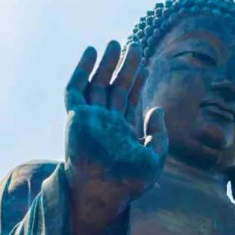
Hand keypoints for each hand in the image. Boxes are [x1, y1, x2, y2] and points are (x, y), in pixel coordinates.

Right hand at [63, 41, 167, 213]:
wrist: (103, 191)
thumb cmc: (129, 183)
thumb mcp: (155, 159)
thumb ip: (159, 135)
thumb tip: (158, 109)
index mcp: (121, 132)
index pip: (129, 100)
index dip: (137, 82)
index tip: (146, 66)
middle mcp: (105, 123)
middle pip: (115, 87)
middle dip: (125, 67)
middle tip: (135, 45)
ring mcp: (89, 119)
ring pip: (97, 84)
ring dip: (106, 63)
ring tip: (116, 43)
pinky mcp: (76, 118)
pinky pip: (75, 89)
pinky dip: (81, 70)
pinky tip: (91, 52)